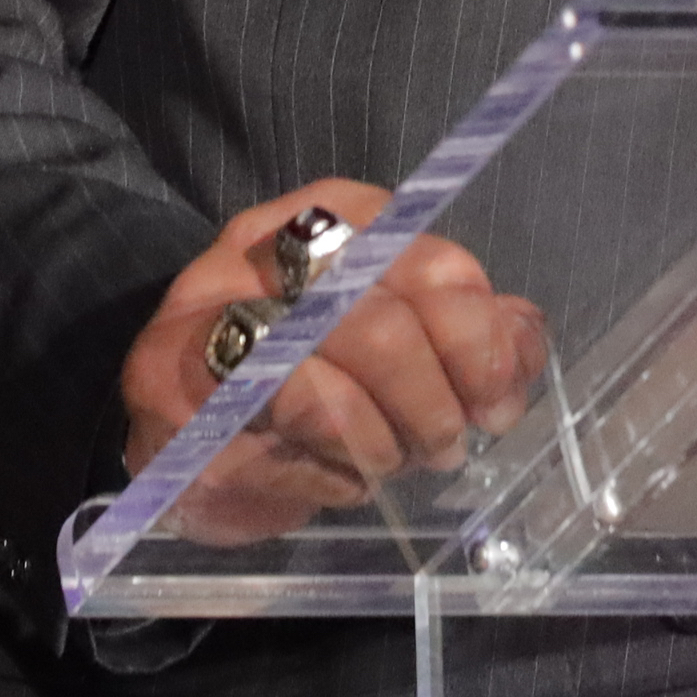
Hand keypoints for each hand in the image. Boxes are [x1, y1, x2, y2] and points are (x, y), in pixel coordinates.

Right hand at [119, 177, 548, 544]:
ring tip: (390, 460)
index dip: (478, 342)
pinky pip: (278, 459)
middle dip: (432, 405)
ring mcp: (205, 329)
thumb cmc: (314, 356)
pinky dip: (327, 481)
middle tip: (448, 445)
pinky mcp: (175, 412)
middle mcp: (260, 254)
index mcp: (331, 214)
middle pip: (380, 329)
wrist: (187, 411)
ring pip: (327, 402)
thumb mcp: (399, 320)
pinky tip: (333, 476)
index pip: (426, 264)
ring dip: (380, 449)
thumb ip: (468, 326)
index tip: (498, 398)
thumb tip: (521, 346)